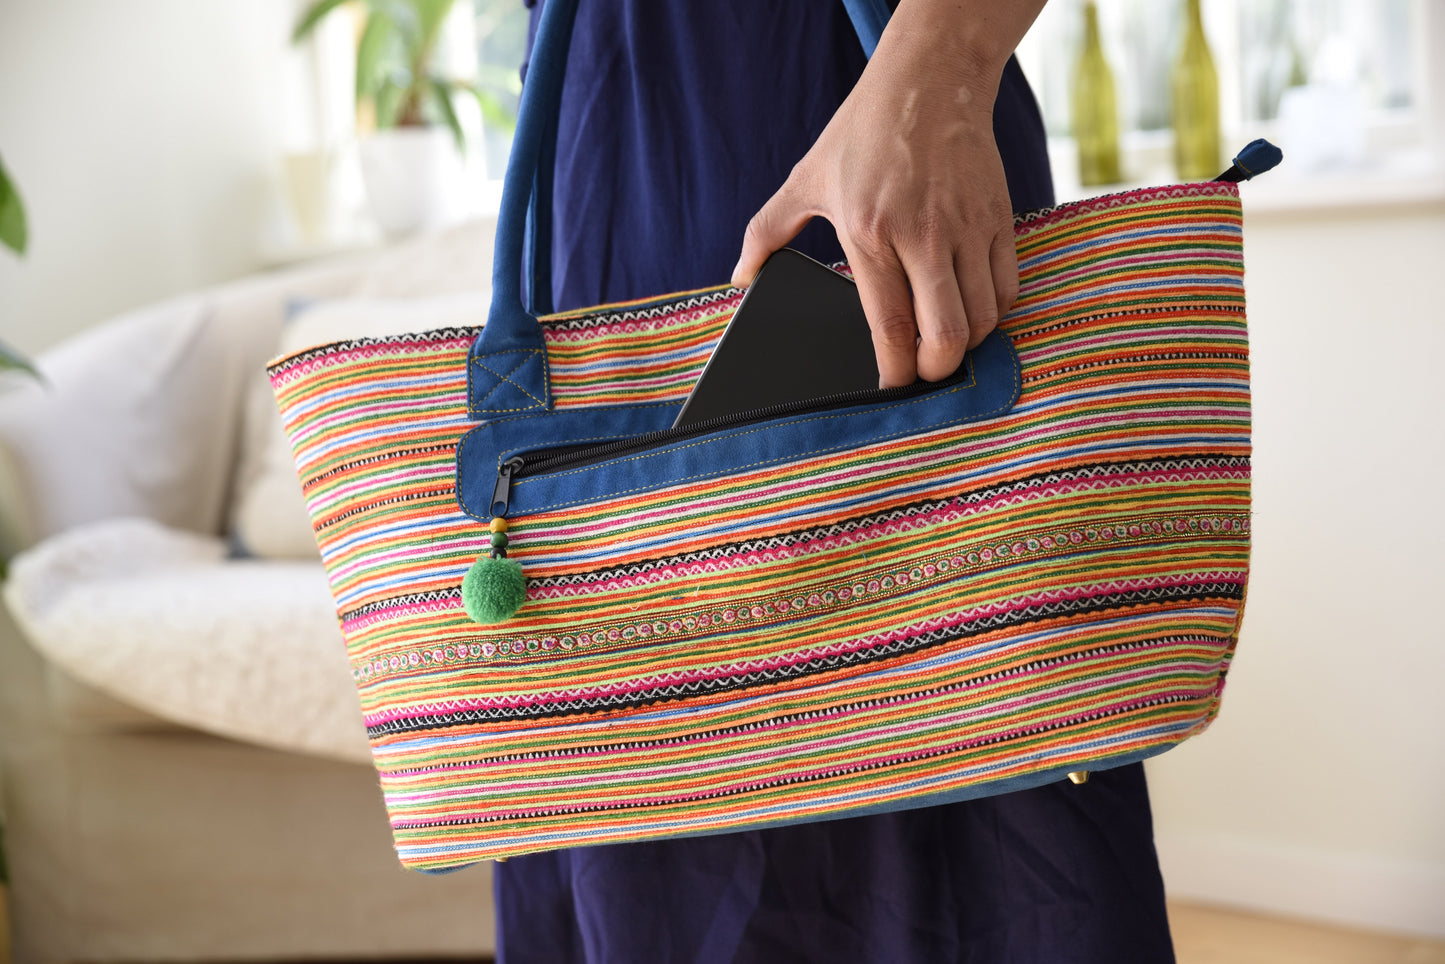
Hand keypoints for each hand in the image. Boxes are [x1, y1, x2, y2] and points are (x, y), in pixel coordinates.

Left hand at [732, 0, 1043, 387]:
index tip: (890, 389)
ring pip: (982, 318)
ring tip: (943, 342)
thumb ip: (767, 232)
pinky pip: (1007, 288)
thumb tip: (740, 276)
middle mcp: (923, 236)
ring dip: (966, 344)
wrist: (929, 79)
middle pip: (946, 336)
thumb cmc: (863, 131)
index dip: (895, 371)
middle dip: (936, 371)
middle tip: (923, 373)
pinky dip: (992, 313)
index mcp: (871, 233)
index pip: (890, 325)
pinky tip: (970, 310)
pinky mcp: (999, 219)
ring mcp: (968, 229)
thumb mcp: (806, 178)